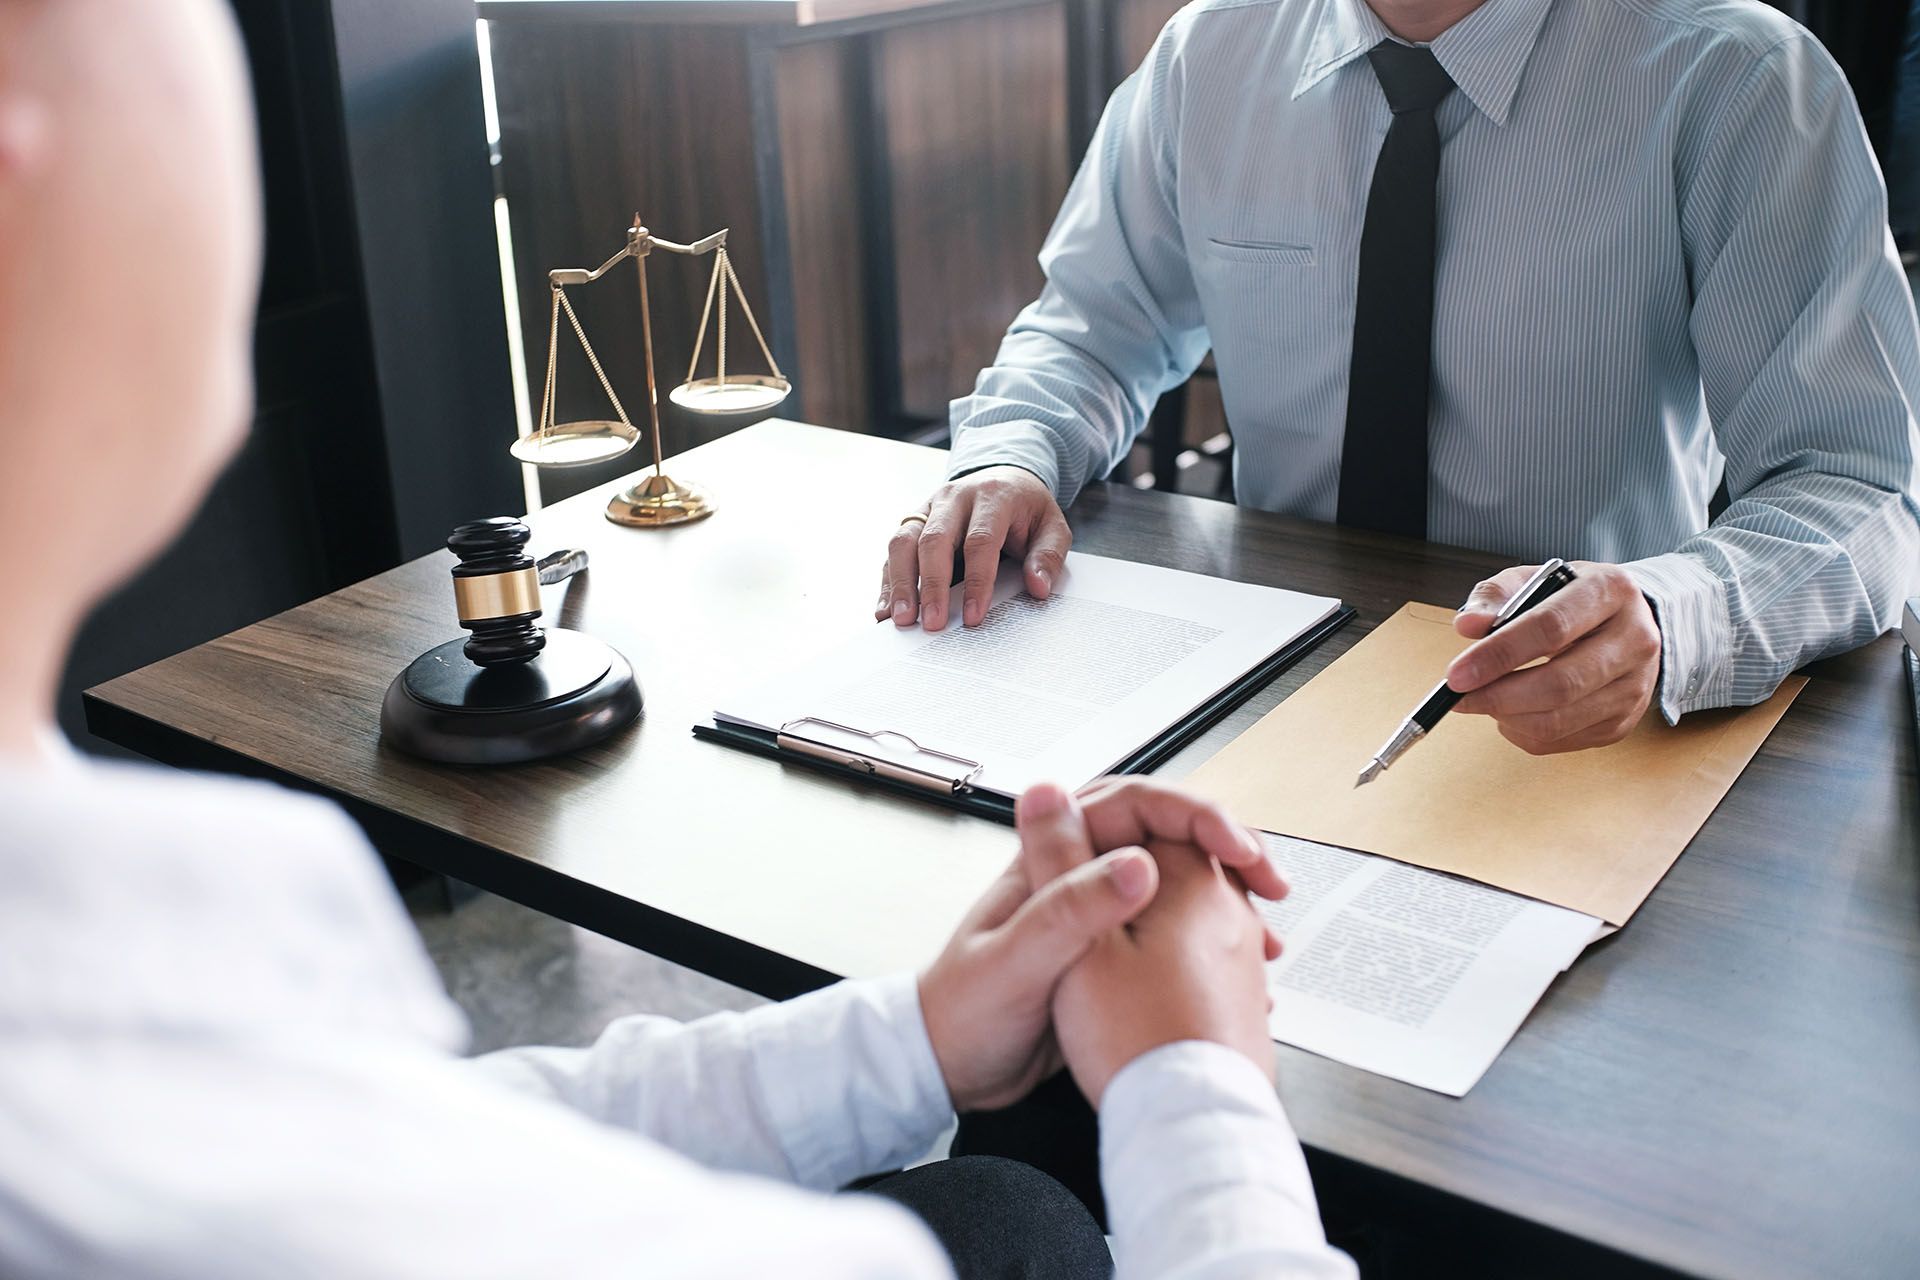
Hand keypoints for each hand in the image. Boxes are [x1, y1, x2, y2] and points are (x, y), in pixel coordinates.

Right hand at [875, 465, 1070, 631]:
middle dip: (931, 585)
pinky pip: (893, 551)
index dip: (977, 581)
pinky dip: (888, 582)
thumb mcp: (1052, 526)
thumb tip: (1038, 587)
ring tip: (901, 620)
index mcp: (993, 497)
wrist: (1003, 477)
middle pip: (934, 539)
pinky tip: (886, 610)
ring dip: (900, 583)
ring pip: (904, 541)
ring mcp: (929, 508)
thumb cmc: (1027, 509)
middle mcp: (954, 498)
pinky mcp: (913, 521)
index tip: (973, 616)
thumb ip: (1048, 555)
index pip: (980, 540)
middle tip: (932, 623)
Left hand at [918, 779, 1282, 1111]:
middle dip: (1229, 851)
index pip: (1138, 803)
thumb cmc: (963, 1012)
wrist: (950, 1067)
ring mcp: (1101, 911)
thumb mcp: (1017, 963)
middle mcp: (1080, 873)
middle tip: (1269, 884)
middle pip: (1170, 834)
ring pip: (1182, 880)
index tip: (1237, 849)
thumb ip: (1068, 912)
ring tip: (1268, 933)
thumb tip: (1135, 863)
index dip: (1196, 817)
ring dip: (1230, 898)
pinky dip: (1218, 942)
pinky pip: (1179, 928)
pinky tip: (1242, 972)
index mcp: (1052, 857)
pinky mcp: (1116, 951)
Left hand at [1446, 561, 1661, 754]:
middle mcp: (1635, 639)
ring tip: (1483, 699)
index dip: (1498, 655)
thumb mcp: (1533, 580)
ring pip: (1559, 720)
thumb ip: (1495, 596)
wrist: (1624, 622)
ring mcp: (1634, 686)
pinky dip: (1522, 732)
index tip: (1456, 674)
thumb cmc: (1569, 600)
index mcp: (1610, 591)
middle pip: (1560, 684)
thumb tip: (1467, 626)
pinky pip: (1561, 741)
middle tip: (1460, 697)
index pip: (1550, 627)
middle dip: (1498, 696)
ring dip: (1507, 717)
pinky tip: (1510, 712)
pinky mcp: (1622, 721)